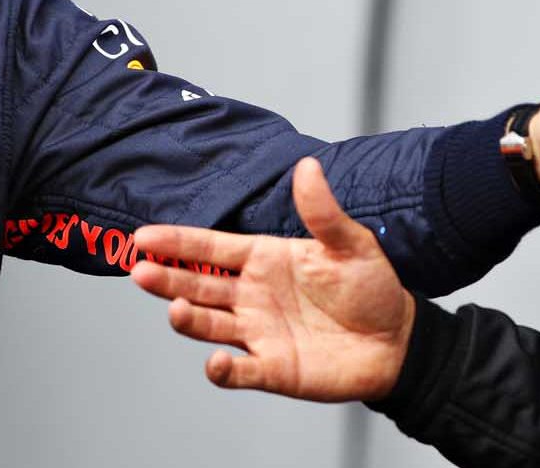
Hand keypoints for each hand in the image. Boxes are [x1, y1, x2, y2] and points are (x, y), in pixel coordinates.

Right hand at [129, 157, 414, 402]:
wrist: (398, 340)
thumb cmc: (371, 287)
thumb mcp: (350, 243)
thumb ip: (322, 211)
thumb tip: (308, 167)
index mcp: (264, 259)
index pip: (211, 248)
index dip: (177, 242)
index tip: (144, 237)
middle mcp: (252, 295)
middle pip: (198, 285)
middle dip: (168, 278)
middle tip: (141, 271)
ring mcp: (258, 333)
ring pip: (210, 325)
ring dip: (189, 319)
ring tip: (176, 309)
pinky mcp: (272, 369)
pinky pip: (239, 372)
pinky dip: (223, 370)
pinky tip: (215, 362)